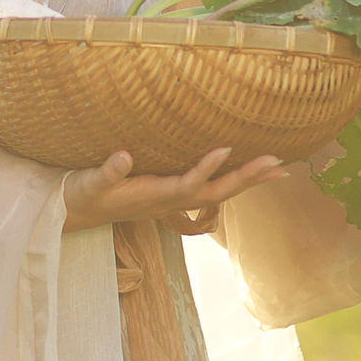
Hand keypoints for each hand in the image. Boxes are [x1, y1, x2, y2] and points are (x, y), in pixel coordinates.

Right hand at [64, 145, 279, 233]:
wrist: (80, 211)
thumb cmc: (84, 194)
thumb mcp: (90, 182)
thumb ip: (107, 171)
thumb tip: (123, 156)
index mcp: (153, 196)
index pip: (186, 185)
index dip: (206, 169)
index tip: (226, 148)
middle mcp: (170, 201)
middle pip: (215, 193)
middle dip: (245, 178)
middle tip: (276, 162)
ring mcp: (175, 200)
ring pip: (219, 193)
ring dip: (249, 181)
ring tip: (279, 169)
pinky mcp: (174, 195)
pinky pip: (212, 189)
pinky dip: (234, 181)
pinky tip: (250, 172)